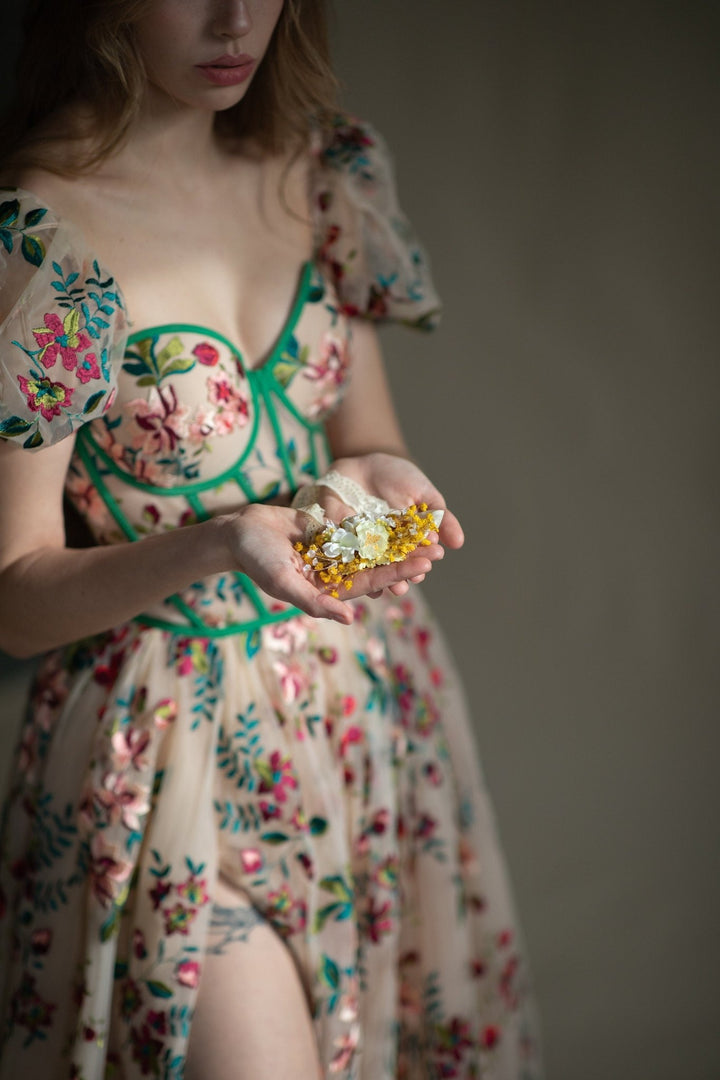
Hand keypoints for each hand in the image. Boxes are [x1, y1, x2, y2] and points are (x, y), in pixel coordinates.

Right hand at [220, 503, 439, 624]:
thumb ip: (314, 602)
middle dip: (406, 560)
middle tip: (437, 551)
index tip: (423, 566)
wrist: (239, 532)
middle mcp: (334, 574)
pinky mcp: (329, 532)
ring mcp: (333, 552)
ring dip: (397, 542)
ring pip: (372, 548)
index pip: (370, 583)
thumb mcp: (282, 582)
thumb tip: (350, 618)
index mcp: (328, 590)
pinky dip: (379, 524)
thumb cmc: (256, 560)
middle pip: (377, 566)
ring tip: (426, 534)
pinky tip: (402, 517)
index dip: (397, 574)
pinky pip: (358, 528)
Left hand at [319, 453, 463, 596]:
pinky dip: (349, 563)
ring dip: (381, 577)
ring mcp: (359, 547)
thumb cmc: (398, 477)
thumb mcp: (424, 494)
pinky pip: (342, 553)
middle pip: (393, 565)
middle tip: (414, 576)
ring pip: (370, 567)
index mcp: (405, 543)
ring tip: (391, 584)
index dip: (422, 558)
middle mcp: (382, 551)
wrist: (364, 462)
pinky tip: (358, 571)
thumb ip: (441, 518)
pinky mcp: (337, 540)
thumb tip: (459, 542)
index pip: (415, 555)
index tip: (432, 560)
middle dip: (404, 571)